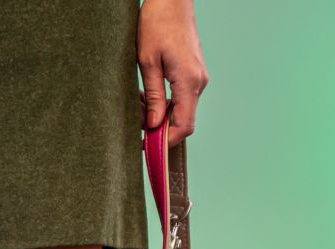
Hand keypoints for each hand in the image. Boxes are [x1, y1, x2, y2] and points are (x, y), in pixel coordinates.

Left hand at [138, 0, 208, 144]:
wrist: (171, 1)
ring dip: (160, 116)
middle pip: (183, 121)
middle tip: (136, 127)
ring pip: (181, 111)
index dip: (165, 142)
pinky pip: (181, 98)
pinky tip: (148, 96)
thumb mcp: (147, 62)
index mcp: (189, 81)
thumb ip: (153, 96)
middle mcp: (198, 82)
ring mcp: (198, 77)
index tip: (146, 148)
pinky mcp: (193, 73)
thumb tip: (154, 125)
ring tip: (139, 105)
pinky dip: (164, 104)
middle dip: (160, 130)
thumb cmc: (157, 25)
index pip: (183, 126)